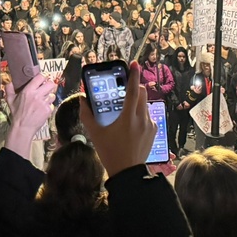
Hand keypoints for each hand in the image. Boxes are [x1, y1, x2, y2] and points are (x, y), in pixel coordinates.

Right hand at [4, 75, 55, 157]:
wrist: (23, 127)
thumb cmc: (17, 113)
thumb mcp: (10, 100)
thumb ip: (9, 89)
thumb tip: (10, 82)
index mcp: (28, 90)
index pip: (41, 77)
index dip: (42, 78)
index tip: (41, 81)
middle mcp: (37, 95)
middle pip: (51, 84)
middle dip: (49, 85)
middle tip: (46, 89)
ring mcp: (44, 103)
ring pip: (53, 95)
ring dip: (49, 97)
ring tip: (44, 101)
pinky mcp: (48, 110)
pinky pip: (52, 105)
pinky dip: (48, 107)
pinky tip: (43, 109)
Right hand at [80, 61, 155, 176]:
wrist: (127, 173)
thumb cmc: (110, 152)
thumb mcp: (95, 134)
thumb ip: (87, 115)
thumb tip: (82, 100)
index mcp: (128, 117)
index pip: (134, 90)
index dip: (134, 75)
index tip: (134, 63)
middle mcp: (142, 119)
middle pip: (142, 93)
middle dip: (134, 87)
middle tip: (125, 88)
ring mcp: (150, 125)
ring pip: (145, 104)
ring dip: (136, 102)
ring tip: (125, 110)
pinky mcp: (153, 131)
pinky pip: (147, 116)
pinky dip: (139, 114)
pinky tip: (131, 124)